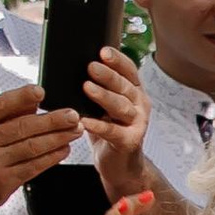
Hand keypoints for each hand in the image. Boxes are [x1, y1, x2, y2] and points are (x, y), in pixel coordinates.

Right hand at [0, 82, 84, 214]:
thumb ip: (7, 115)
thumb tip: (35, 99)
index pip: (0, 105)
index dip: (22, 97)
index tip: (42, 91)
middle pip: (23, 127)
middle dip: (53, 121)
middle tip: (74, 115)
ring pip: (32, 147)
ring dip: (59, 138)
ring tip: (76, 131)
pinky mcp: (3, 182)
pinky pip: (34, 166)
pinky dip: (53, 157)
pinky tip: (64, 149)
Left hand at [82, 44, 151, 197]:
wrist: (118, 164)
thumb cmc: (108, 130)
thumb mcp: (103, 105)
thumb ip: (97, 86)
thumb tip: (74, 64)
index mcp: (134, 91)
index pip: (129, 70)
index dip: (117, 60)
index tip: (103, 50)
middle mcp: (139, 105)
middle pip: (125, 86)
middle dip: (108, 75)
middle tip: (91, 66)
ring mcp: (137, 123)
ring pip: (121, 106)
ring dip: (104, 96)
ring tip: (87, 88)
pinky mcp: (129, 141)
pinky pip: (112, 131)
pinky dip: (98, 125)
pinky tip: (84, 120)